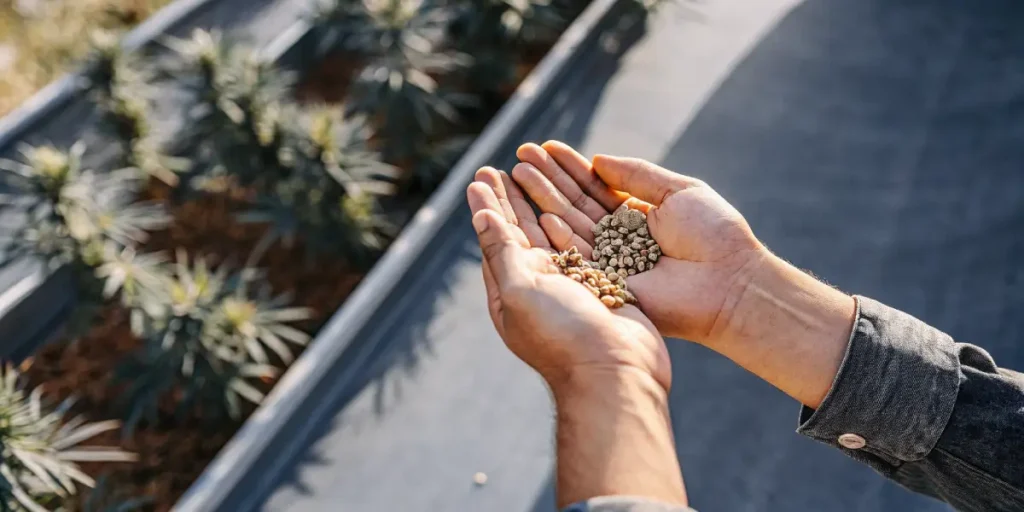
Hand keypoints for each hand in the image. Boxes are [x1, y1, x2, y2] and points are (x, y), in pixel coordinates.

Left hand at [467, 167, 671, 391]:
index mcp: (511, 294)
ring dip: (538, 204)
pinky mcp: (601, 285)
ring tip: (531, 175)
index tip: (480, 176)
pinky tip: (568, 202)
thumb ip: (501, 252)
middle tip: (499, 167)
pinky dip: (571, 220)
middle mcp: (538, 289)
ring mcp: (570, 287)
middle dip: (509, 200)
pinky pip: (581, 244)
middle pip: (519, 234)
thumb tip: (480, 216)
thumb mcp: (521, 291)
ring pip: (550, 235)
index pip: (494, 241)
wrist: (617, 371)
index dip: (486, 207)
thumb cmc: (563, 336)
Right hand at [510, 141, 764, 344]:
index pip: (594, 187)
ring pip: (569, 227)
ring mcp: (610, 262)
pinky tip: (542, 215)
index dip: (569, 167)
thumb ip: (637, 175)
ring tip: (518, 176)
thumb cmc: (714, 233)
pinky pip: (580, 259)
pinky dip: (560, 238)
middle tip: (520, 157)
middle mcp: (617, 238)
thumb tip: (598, 160)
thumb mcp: (678, 191)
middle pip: (574, 205)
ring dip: (544, 203)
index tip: (546, 147)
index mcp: (635, 216)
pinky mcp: (608, 284)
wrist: (730, 280)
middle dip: (547, 181)